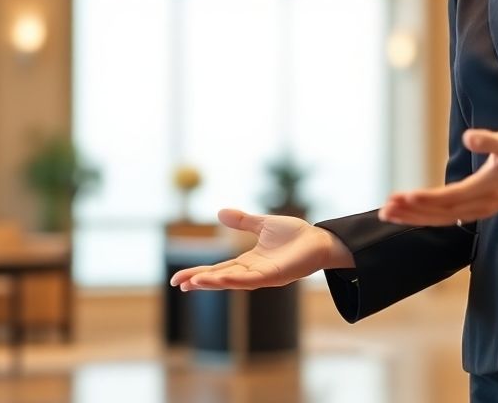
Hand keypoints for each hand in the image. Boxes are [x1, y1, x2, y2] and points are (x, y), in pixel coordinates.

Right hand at [169, 208, 353, 291]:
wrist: (320, 240)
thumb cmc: (296, 235)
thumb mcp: (263, 225)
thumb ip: (243, 221)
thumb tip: (219, 212)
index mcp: (248, 261)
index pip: (218, 268)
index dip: (200, 273)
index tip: (179, 278)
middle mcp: (253, 272)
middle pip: (220, 278)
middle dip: (199, 281)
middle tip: (178, 284)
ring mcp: (263, 276)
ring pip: (233, 281)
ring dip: (213, 282)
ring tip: (193, 283)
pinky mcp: (275, 276)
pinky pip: (251, 280)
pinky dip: (234, 280)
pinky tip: (220, 279)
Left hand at [378, 129, 497, 226]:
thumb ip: (489, 141)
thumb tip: (469, 138)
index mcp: (489, 187)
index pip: (454, 196)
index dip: (429, 199)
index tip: (406, 196)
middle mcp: (482, 204)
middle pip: (442, 213)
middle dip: (413, 211)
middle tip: (386, 208)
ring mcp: (478, 212)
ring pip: (441, 219)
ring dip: (414, 217)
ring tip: (388, 213)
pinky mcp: (474, 212)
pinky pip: (445, 219)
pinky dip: (424, 217)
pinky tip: (406, 214)